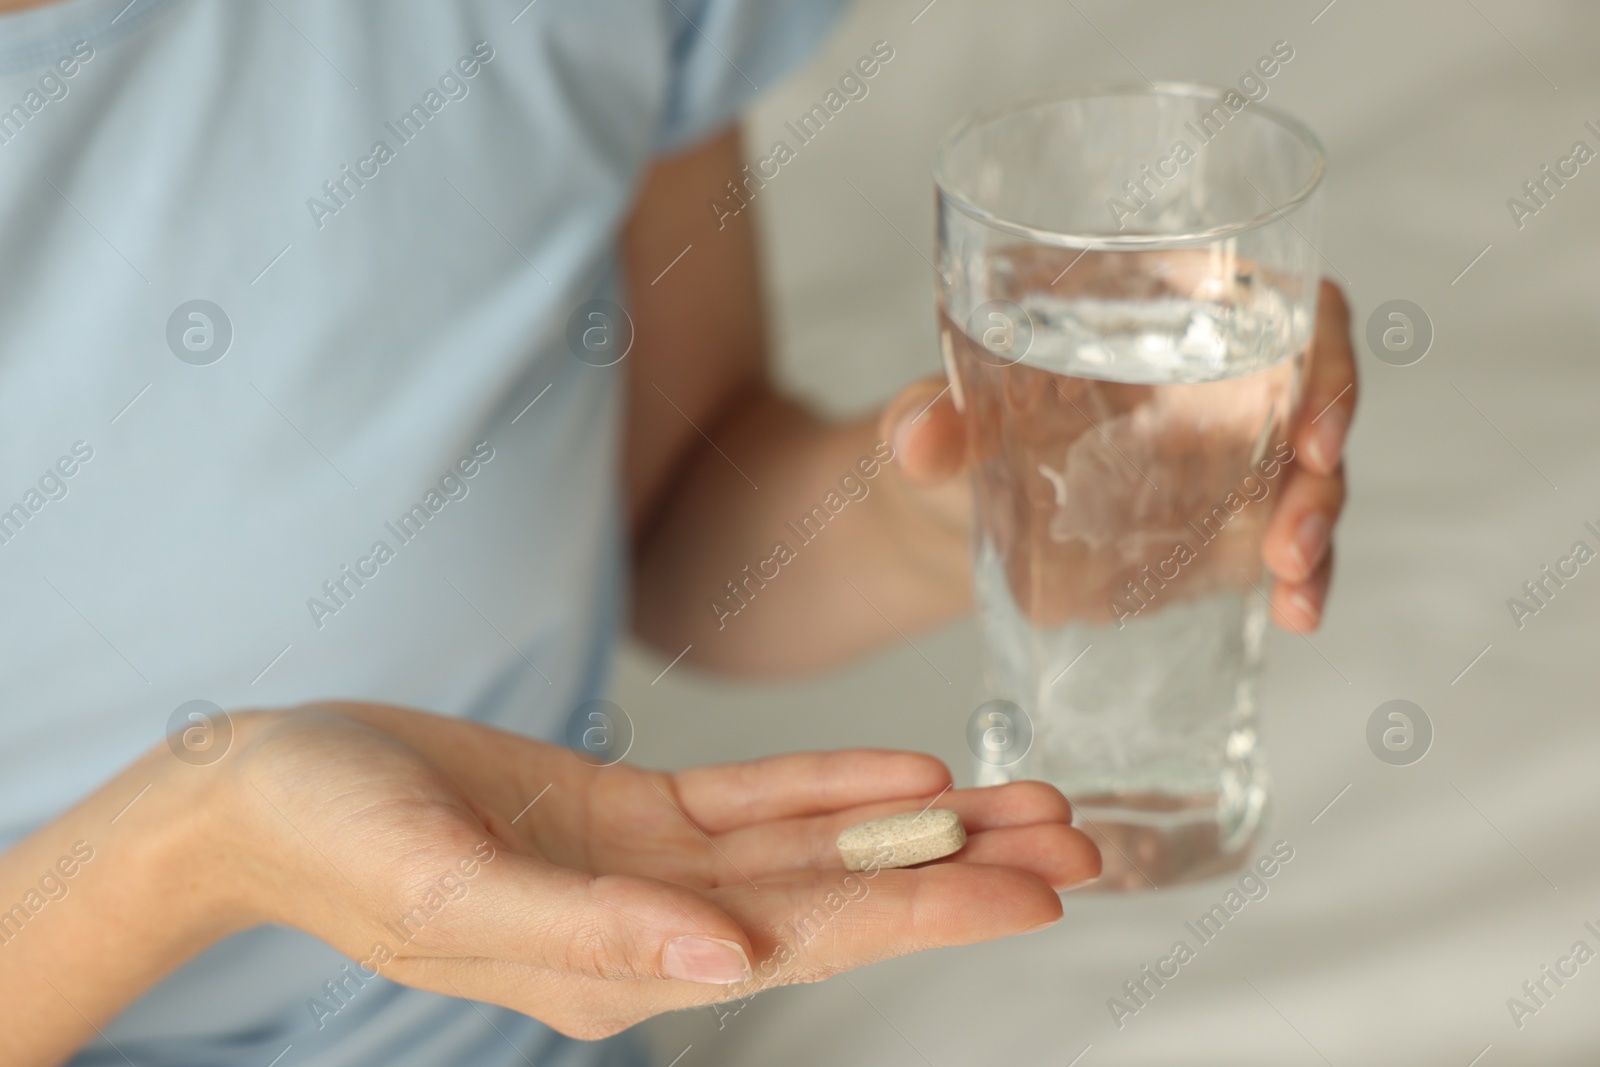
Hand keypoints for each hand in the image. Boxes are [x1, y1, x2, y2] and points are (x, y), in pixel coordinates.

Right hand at [212, 703, 1098, 1038]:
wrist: (265, 790)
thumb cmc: (336, 844)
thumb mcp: (449, 893)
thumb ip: (592, 933)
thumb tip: (730, 965)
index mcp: (620, 967)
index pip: (807, 941)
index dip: (924, 911)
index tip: (1034, 892)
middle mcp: (655, 927)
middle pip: (838, 898)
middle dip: (959, 872)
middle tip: (1079, 843)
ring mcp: (648, 868)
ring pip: (814, 846)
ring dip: (921, 824)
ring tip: (1030, 804)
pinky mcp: (628, 811)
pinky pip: (754, 799)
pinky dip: (834, 783)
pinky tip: (913, 772)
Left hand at [878, 279, 1354, 632]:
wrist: (949, 520)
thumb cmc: (954, 434)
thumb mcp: (936, 419)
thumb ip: (927, 422)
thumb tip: (917, 442)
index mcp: (1167, 315)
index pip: (1281, 304)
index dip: (1318, 347)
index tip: (1308, 421)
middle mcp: (1217, 380)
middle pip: (1312, 398)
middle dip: (1321, 465)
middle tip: (1292, 532)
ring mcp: (1230, 460)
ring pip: (1310, 480)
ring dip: (1317, 529)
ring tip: (1292, 583)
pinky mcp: (1223, 531)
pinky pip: (1284, 548)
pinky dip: (1301, 581)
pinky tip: (1295, 614)